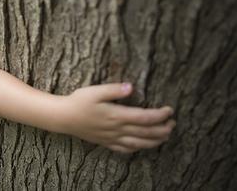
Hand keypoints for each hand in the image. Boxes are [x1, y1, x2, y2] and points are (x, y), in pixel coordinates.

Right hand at [58, 83, 175, 152]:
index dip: (160, 115)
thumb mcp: (95, 91)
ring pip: (139, 143)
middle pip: (146, 133)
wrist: (63, 117)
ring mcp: (112, 138)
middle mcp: (117, 129)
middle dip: (163, 129)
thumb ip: (114, 89)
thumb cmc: (78, 101)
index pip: (145, 117)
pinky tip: (142, 146)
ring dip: (155, 141)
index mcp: (116, 115)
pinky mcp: (105, 142)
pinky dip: (138, 148)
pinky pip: (125, 149)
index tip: (170, 110)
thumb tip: (131, 87)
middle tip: (173, 123)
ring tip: (165, 136)